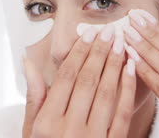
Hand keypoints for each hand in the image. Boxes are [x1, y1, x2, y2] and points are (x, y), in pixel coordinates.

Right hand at [22, 24, 136, 137]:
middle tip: (109, 31)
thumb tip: (27, 61)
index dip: (78, 53)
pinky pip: (122, 114)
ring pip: (105, 93)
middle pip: (87, 81)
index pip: (66, 78)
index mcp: (46, 123)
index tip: (88, 34)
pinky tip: (130, 68)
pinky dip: (127, 89)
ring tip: (121, 43)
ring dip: (114, 65)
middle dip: (99, 53)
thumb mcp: (31, 130)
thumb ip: (33, 97)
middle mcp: (68, 129)